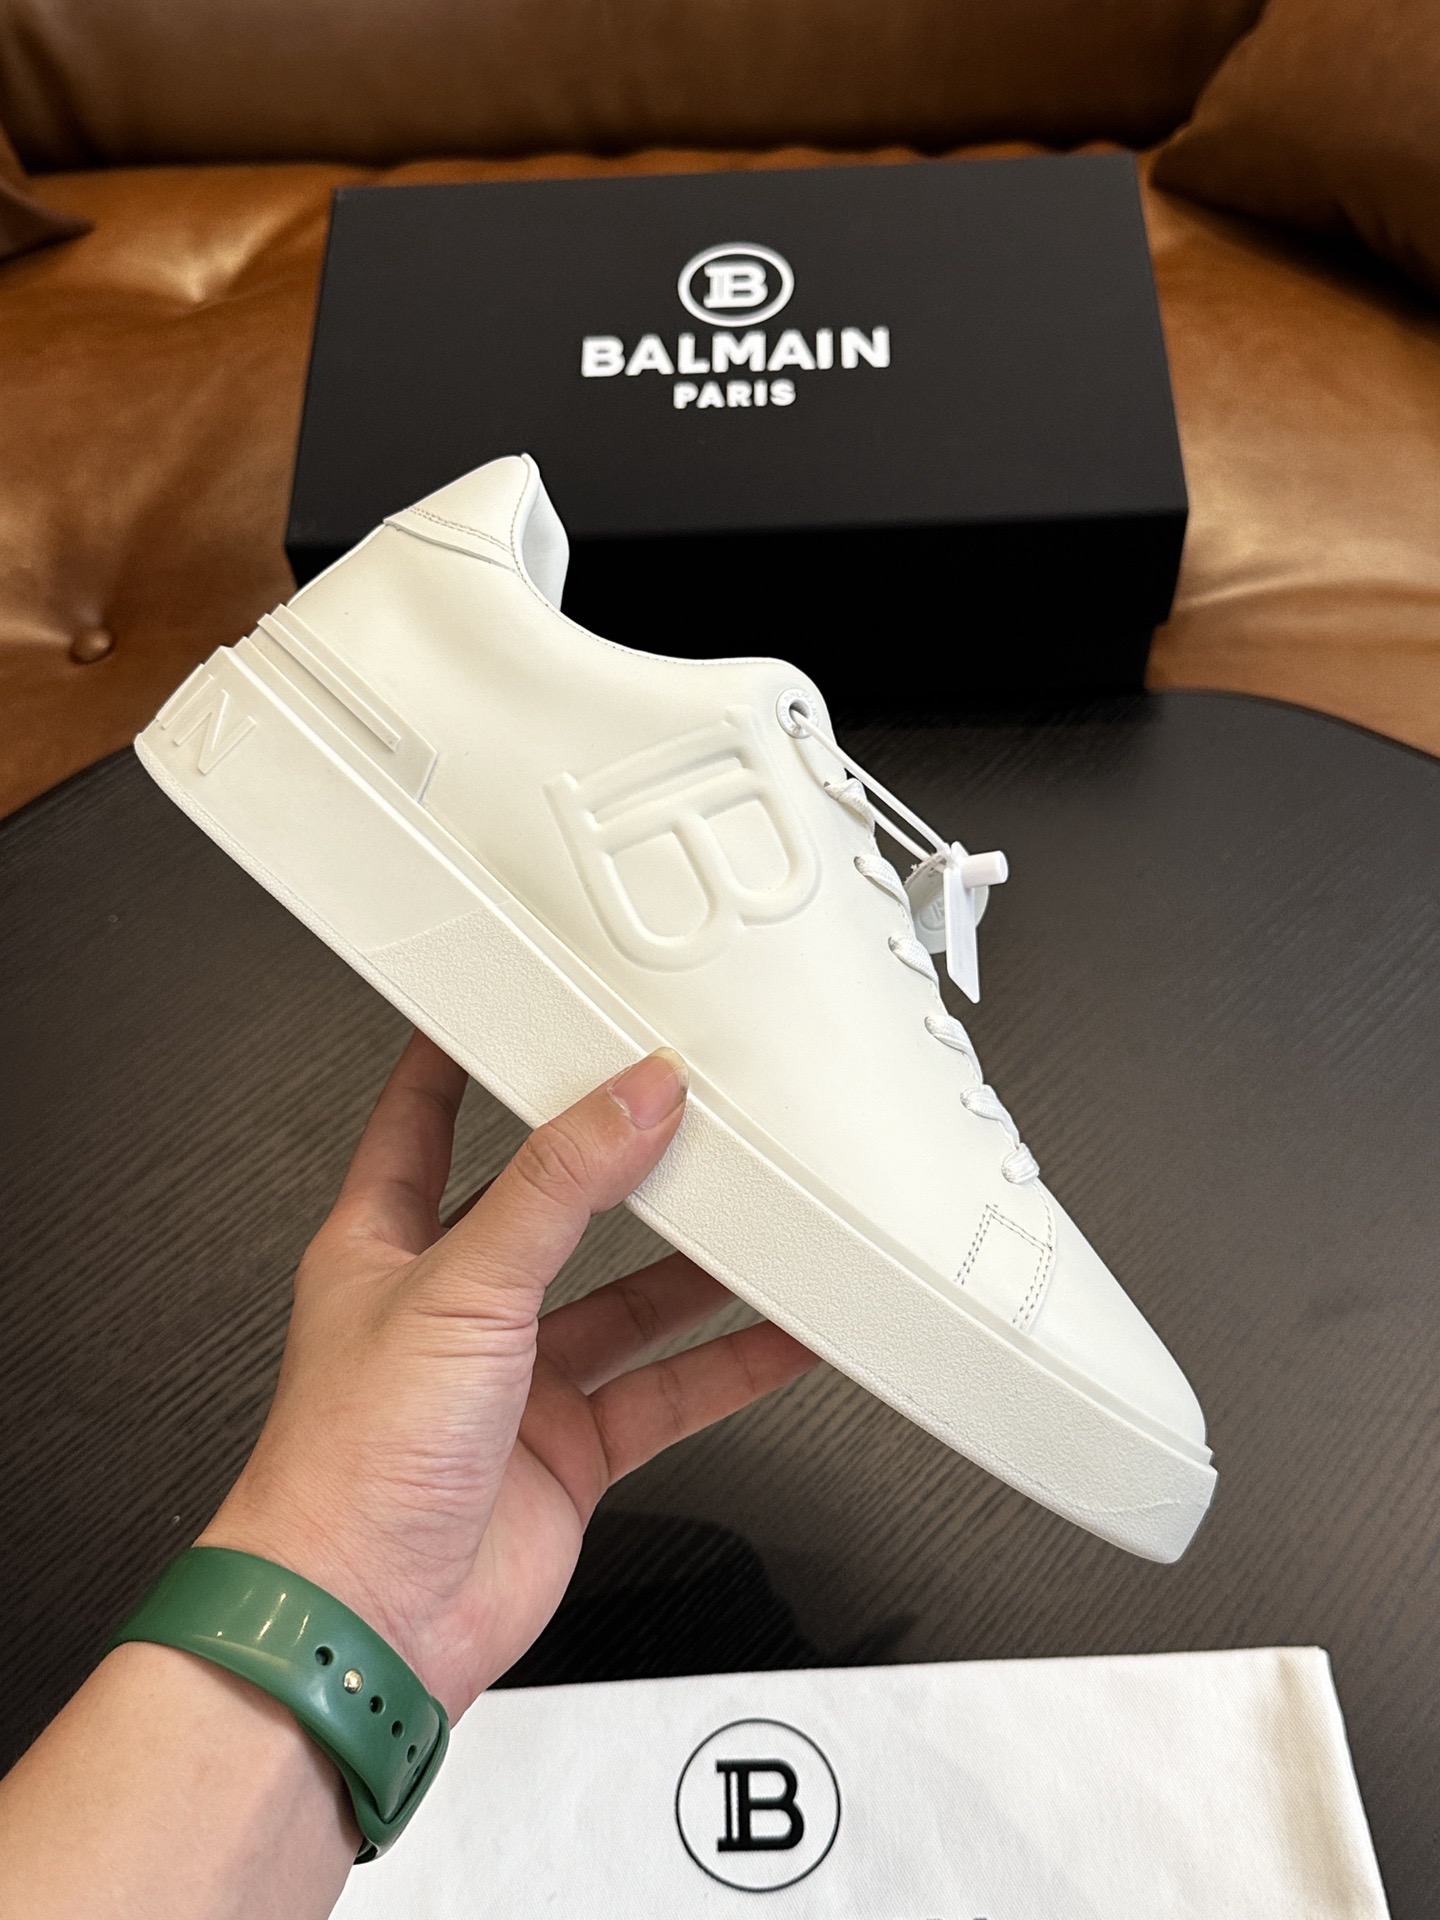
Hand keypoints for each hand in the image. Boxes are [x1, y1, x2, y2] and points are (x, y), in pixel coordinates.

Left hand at [199, 1033, 815, 1717]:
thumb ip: (555, 1188)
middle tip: (686, 1110)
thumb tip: (631, 1100)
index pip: (424, 1119)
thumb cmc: (346, 1468)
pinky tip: (781, 1334)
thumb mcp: (458, 1287)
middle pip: (551, 1205)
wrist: (363, 1625)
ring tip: (762, 1212)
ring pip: (627, 1299)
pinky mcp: (571, 1447)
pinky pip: (669, 1388)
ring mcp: (516, 1379)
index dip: (465, 1057)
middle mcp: (452, 1305)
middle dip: (617, 1163)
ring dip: (695, 1264)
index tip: (516, 1005)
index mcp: (386, 1245)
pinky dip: (731, 1362)